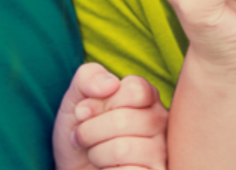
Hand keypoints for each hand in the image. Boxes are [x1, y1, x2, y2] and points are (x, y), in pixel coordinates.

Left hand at [53, 63, 168, 169]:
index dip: (100, 104)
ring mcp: (160, 151)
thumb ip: (89, 79)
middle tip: (84, 140)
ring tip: (96, 156)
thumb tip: (110, 85)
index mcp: (146, 97)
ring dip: (96, 155)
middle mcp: (160, 121)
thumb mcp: (75, 101)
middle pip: (123, 120)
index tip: (83, 112)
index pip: (135, 90)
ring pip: (121, 149)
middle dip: (89, 132)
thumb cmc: (81, 134)